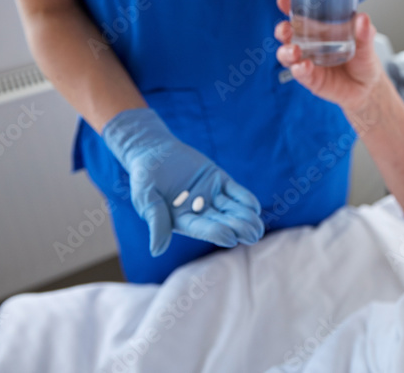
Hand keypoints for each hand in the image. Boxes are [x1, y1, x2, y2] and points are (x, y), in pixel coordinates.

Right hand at [102, 108, 264, 255]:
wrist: (153, 150)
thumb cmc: (145, 177)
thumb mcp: (146, 198)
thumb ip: (156, 221)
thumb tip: (156, 251)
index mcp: (182, 220)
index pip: (202, 229)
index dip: (216, 233)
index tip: (231, 238)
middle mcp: (199, 211)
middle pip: (221, 221)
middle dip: (238, 228)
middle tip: (254, 235)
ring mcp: (210, 196)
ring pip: (231, 209)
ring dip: (245, 217)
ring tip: (258, 226)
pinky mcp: (219, 181)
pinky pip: (235, 191)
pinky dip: (245, 199)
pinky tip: (255, 207)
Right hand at [274, 0, 384, 112]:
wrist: (368, 87)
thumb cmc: (362, 60)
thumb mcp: (365, 43)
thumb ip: (364, 32)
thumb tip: (362, 18)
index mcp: (318, 30)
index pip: (299, 15)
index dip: (288, 7)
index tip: (283, 0)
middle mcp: (309, 45)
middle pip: (287, 35)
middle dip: (282, 30)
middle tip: (286, 28)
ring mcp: (307, 61)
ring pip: (287, 55)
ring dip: (287, 51)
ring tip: (295, 50)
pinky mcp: (311, 79)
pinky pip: (300, 73)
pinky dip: (300, 69)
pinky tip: (305, 66)